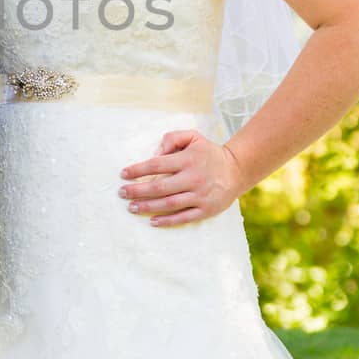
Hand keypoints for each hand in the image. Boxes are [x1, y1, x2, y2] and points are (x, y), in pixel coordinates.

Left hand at [119, 130, 245, 226]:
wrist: (237, 169)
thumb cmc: (208, 153)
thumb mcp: (193, 137)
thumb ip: (172, 139)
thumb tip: (155, 153)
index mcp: (188, 159)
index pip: (157, 165)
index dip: (138, 170)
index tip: (123, 174)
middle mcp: (193, 178)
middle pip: (159, 187)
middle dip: (137, 191)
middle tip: (122, 193)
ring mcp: (200, 195)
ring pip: (169, 204)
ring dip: (148, 207)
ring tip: (131, 207)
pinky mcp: (206, 209)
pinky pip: (184, 217)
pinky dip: (167, 221)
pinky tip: (152, 221)